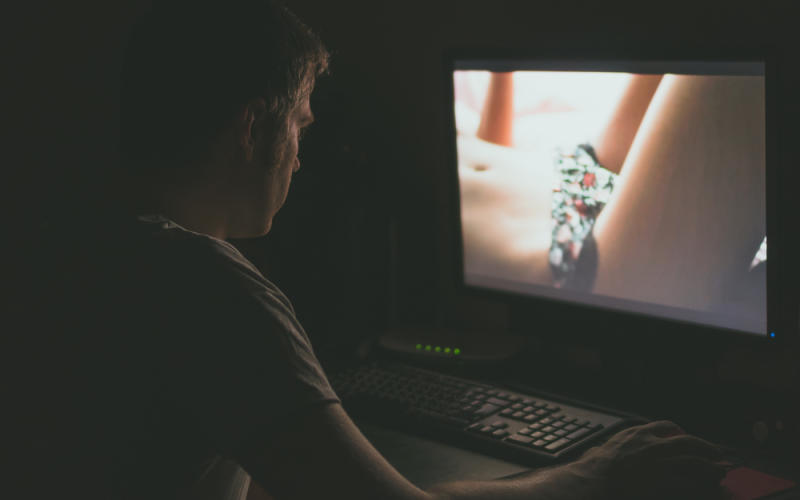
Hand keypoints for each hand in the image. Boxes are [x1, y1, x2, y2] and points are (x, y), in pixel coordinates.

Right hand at [569, 420, 730, 499]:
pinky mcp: (665, 482)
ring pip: (695, 460)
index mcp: (638, 434)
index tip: (683, 435)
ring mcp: (661, 463)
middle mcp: (653, 445)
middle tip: (715, 452)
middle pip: (687, 441)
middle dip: (704, 446)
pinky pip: (691, 482)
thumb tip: (601, 451)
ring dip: (710, 465)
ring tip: (721, 469)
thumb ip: (613, 447)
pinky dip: (702, 484)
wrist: (595, 481)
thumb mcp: (602, 449)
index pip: (664, 426)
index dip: (678, 431)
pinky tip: (709, 486)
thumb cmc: (594, 469)